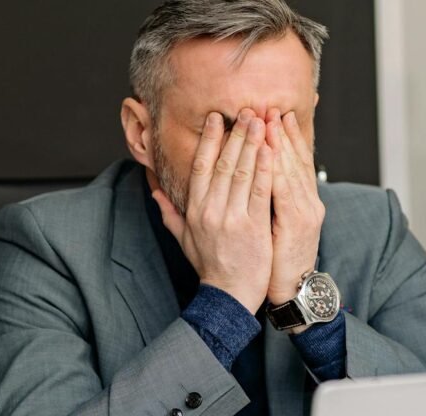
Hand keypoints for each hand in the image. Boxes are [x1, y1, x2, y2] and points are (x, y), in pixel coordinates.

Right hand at [151, 109, 273, 313]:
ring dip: (252, 144)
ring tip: (261, 121)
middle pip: (223, 163)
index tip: (217, 118)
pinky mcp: (254, 227)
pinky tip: (272, 150)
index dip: (209, 140)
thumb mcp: (184, 239)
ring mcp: (232, 218)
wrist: (229, 295)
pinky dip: (266, 169)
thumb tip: (154, 191)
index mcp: (195, 210)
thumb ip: (169, 213)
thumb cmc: (209, 267)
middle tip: (245, 111)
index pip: (201, 167)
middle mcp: (211, 211)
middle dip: (235, 134)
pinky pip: (261, 191)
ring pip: (242, 172)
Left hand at [265, 109, 325, 311]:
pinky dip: (278, 170)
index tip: (275, 114)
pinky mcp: (297, 223)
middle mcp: (308, 201)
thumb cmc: (278, 259)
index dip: (287, 137)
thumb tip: (254, 179)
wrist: (292, 289)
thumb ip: (267, 200)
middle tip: (270, 106)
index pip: (295, 161)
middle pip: (295, 159)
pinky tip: (270, 152)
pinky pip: (285, 192)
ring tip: (269, 119)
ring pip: (291, 169)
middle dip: (281, 131)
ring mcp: (305, 211)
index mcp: (302, 200)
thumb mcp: (276, 225)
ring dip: (280, 143)